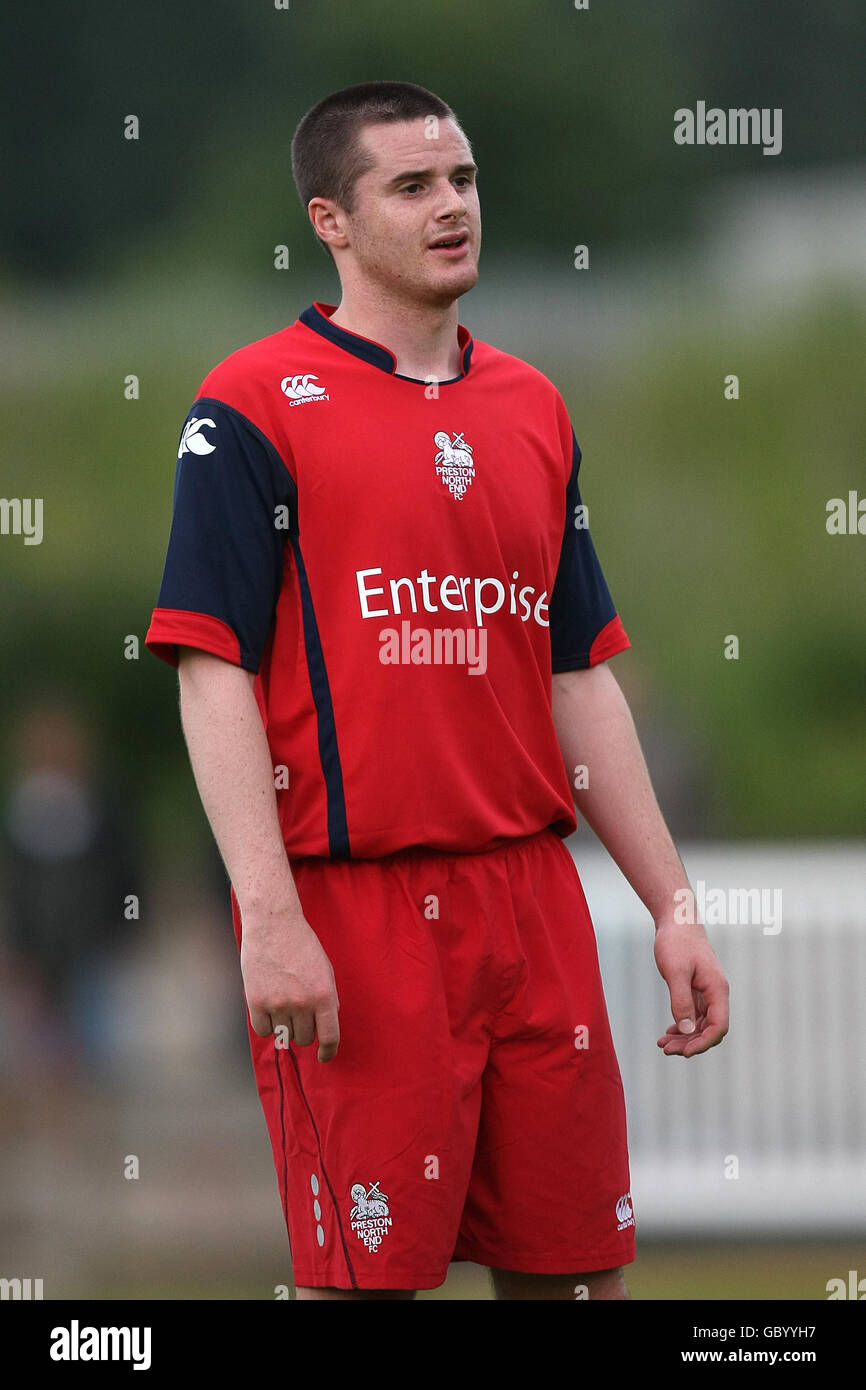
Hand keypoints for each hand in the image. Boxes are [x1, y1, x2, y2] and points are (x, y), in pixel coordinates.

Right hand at [239, 909, 339, 1061]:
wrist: (273, 925)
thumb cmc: (302, 946)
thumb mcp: (325, 970)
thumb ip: (328, 999)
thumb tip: (326, 1026)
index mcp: (324, 995)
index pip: (330, 1036)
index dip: (328, 1052)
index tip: (324, 1057)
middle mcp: (302, 1003)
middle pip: (304, 1038)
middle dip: (304, 1029)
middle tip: (298, 1011)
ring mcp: (278, 1004)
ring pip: (283, 1035)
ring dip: (284, 1025)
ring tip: (282, 1002)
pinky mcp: (256, 1002)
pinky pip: (263, 1030)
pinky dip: (266, 1024)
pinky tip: (268, 1008)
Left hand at [653, 917, 728, 1057]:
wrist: (677, 919)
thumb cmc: (677, 942)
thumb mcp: (675, 972)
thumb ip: (681, 1001)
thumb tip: (686, 1030)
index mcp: (717, 989)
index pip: (719, 1026)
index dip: (703, 1042)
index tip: (684, 1052)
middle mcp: (716, 993)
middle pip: (710, 1029)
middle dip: (690, 1043)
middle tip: (665, 1049)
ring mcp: (707, 992)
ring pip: (701, 1024)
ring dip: (685, 1037)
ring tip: (663, 1044)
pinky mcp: (697, 989)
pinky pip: (694, 1015)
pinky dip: (683, 1026)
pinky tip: (669, 1032)